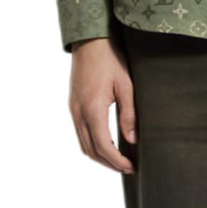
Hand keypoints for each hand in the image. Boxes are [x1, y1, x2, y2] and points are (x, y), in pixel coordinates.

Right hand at [69, 35, 137, 173]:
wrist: (90, 40)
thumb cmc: (110, 58)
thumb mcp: (126, 85)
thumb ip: (129, 114)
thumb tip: (133, 140)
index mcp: (92, 109)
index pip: (103, 146)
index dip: (117, 161)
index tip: (132, 167)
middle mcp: (78, 112)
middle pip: (91, 150)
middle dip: (109, 163)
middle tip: (128, 168)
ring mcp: (73, 109)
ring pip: (83, 144)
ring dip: (100, 156)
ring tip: (119, 160)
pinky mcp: (73, 105)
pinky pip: (80, 133)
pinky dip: (93, 144)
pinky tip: (107, 144)